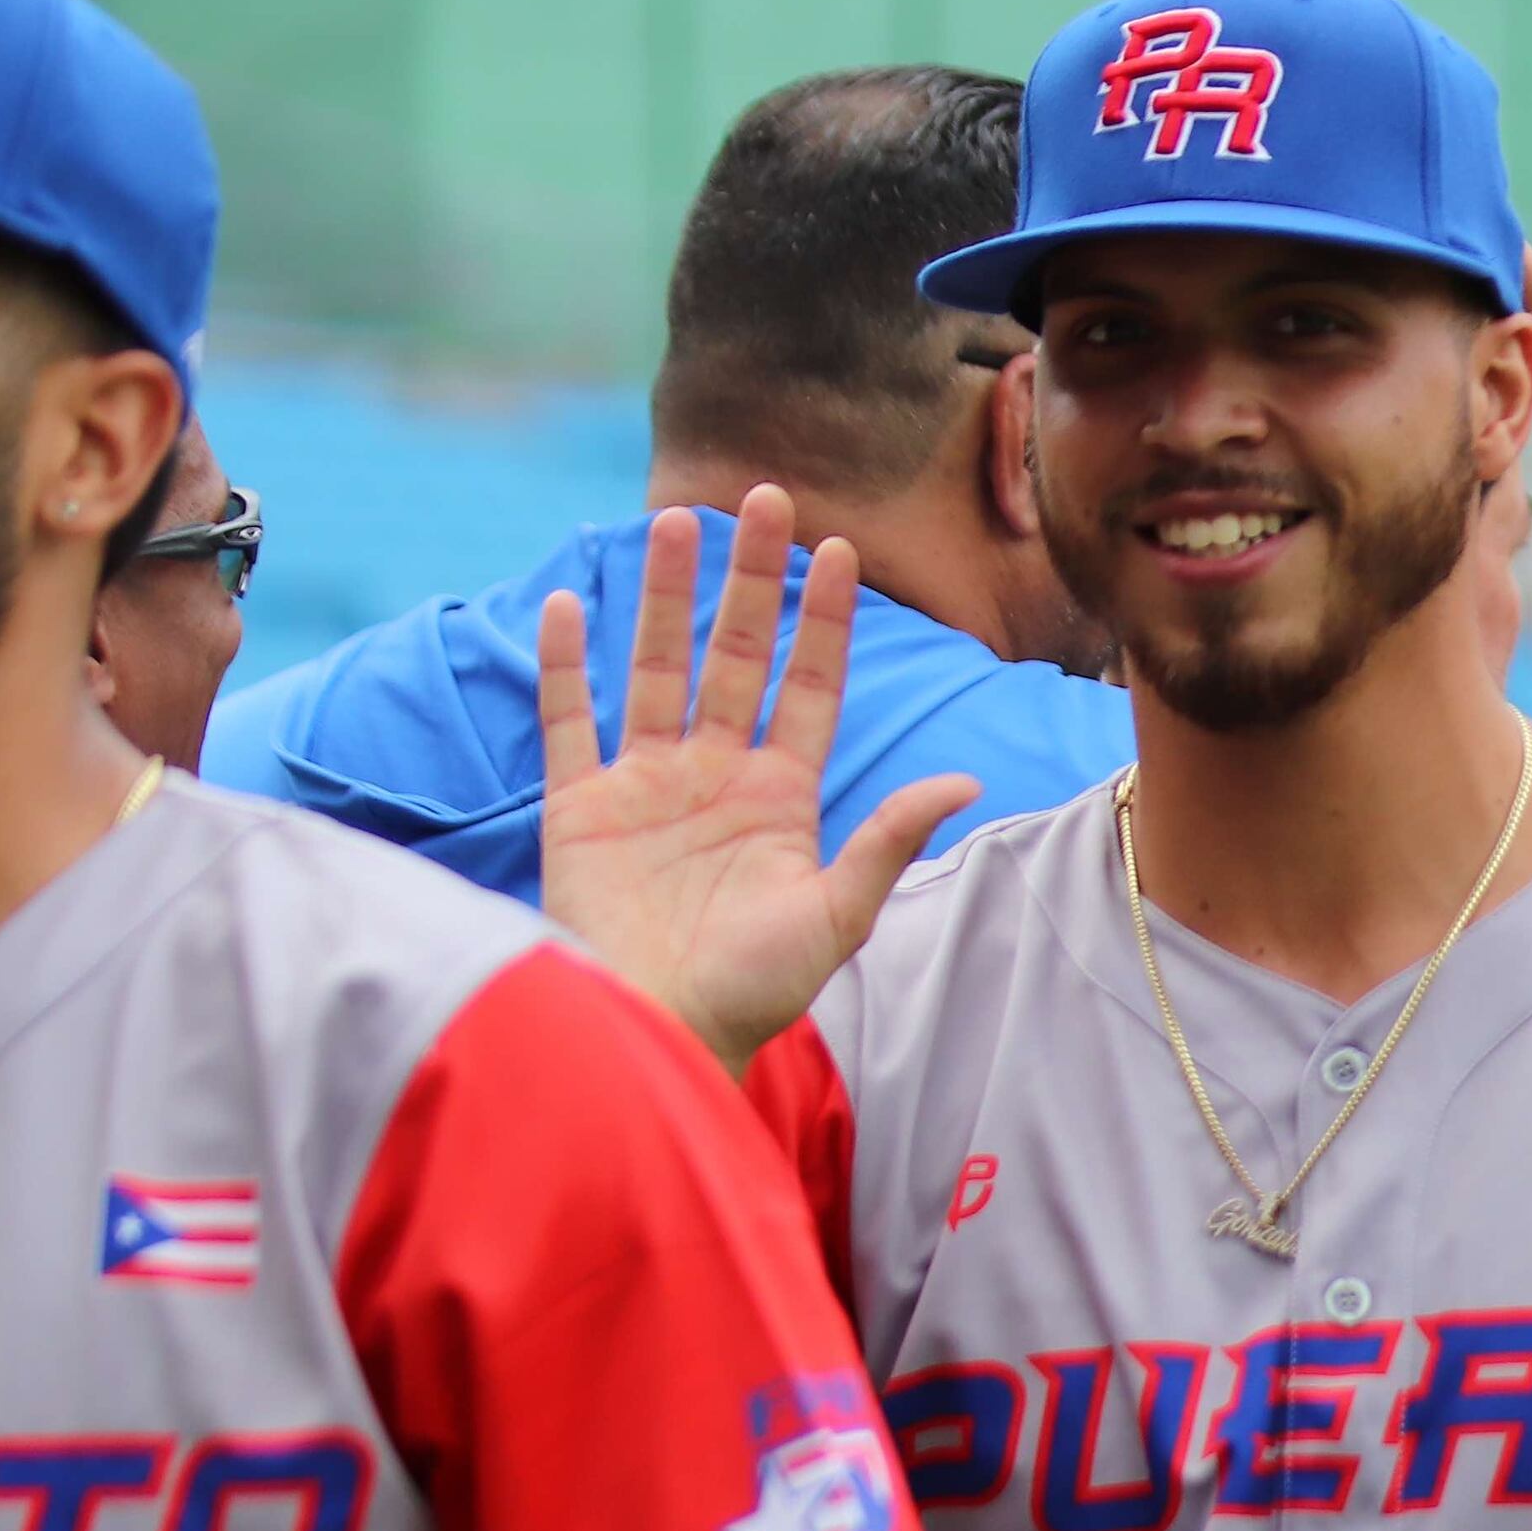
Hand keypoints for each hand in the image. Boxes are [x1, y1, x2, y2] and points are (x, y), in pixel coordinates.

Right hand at [538, 490, 975, 1074]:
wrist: (662, 1032)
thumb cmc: (754, 989)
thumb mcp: (836, 914)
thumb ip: (888, 840)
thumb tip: (964, 780)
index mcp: (780, 795)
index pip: (808, 686)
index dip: (822, 620)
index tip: (839, 549)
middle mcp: (714, 776)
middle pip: (736, 656)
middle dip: (751, 580)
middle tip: (766, 498)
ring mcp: (645, 786)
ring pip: (656, 668)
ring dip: (665, 597)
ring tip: (677, 520)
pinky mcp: (580, 807)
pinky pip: (571, 720)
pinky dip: (566, 665)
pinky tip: (571, 604)